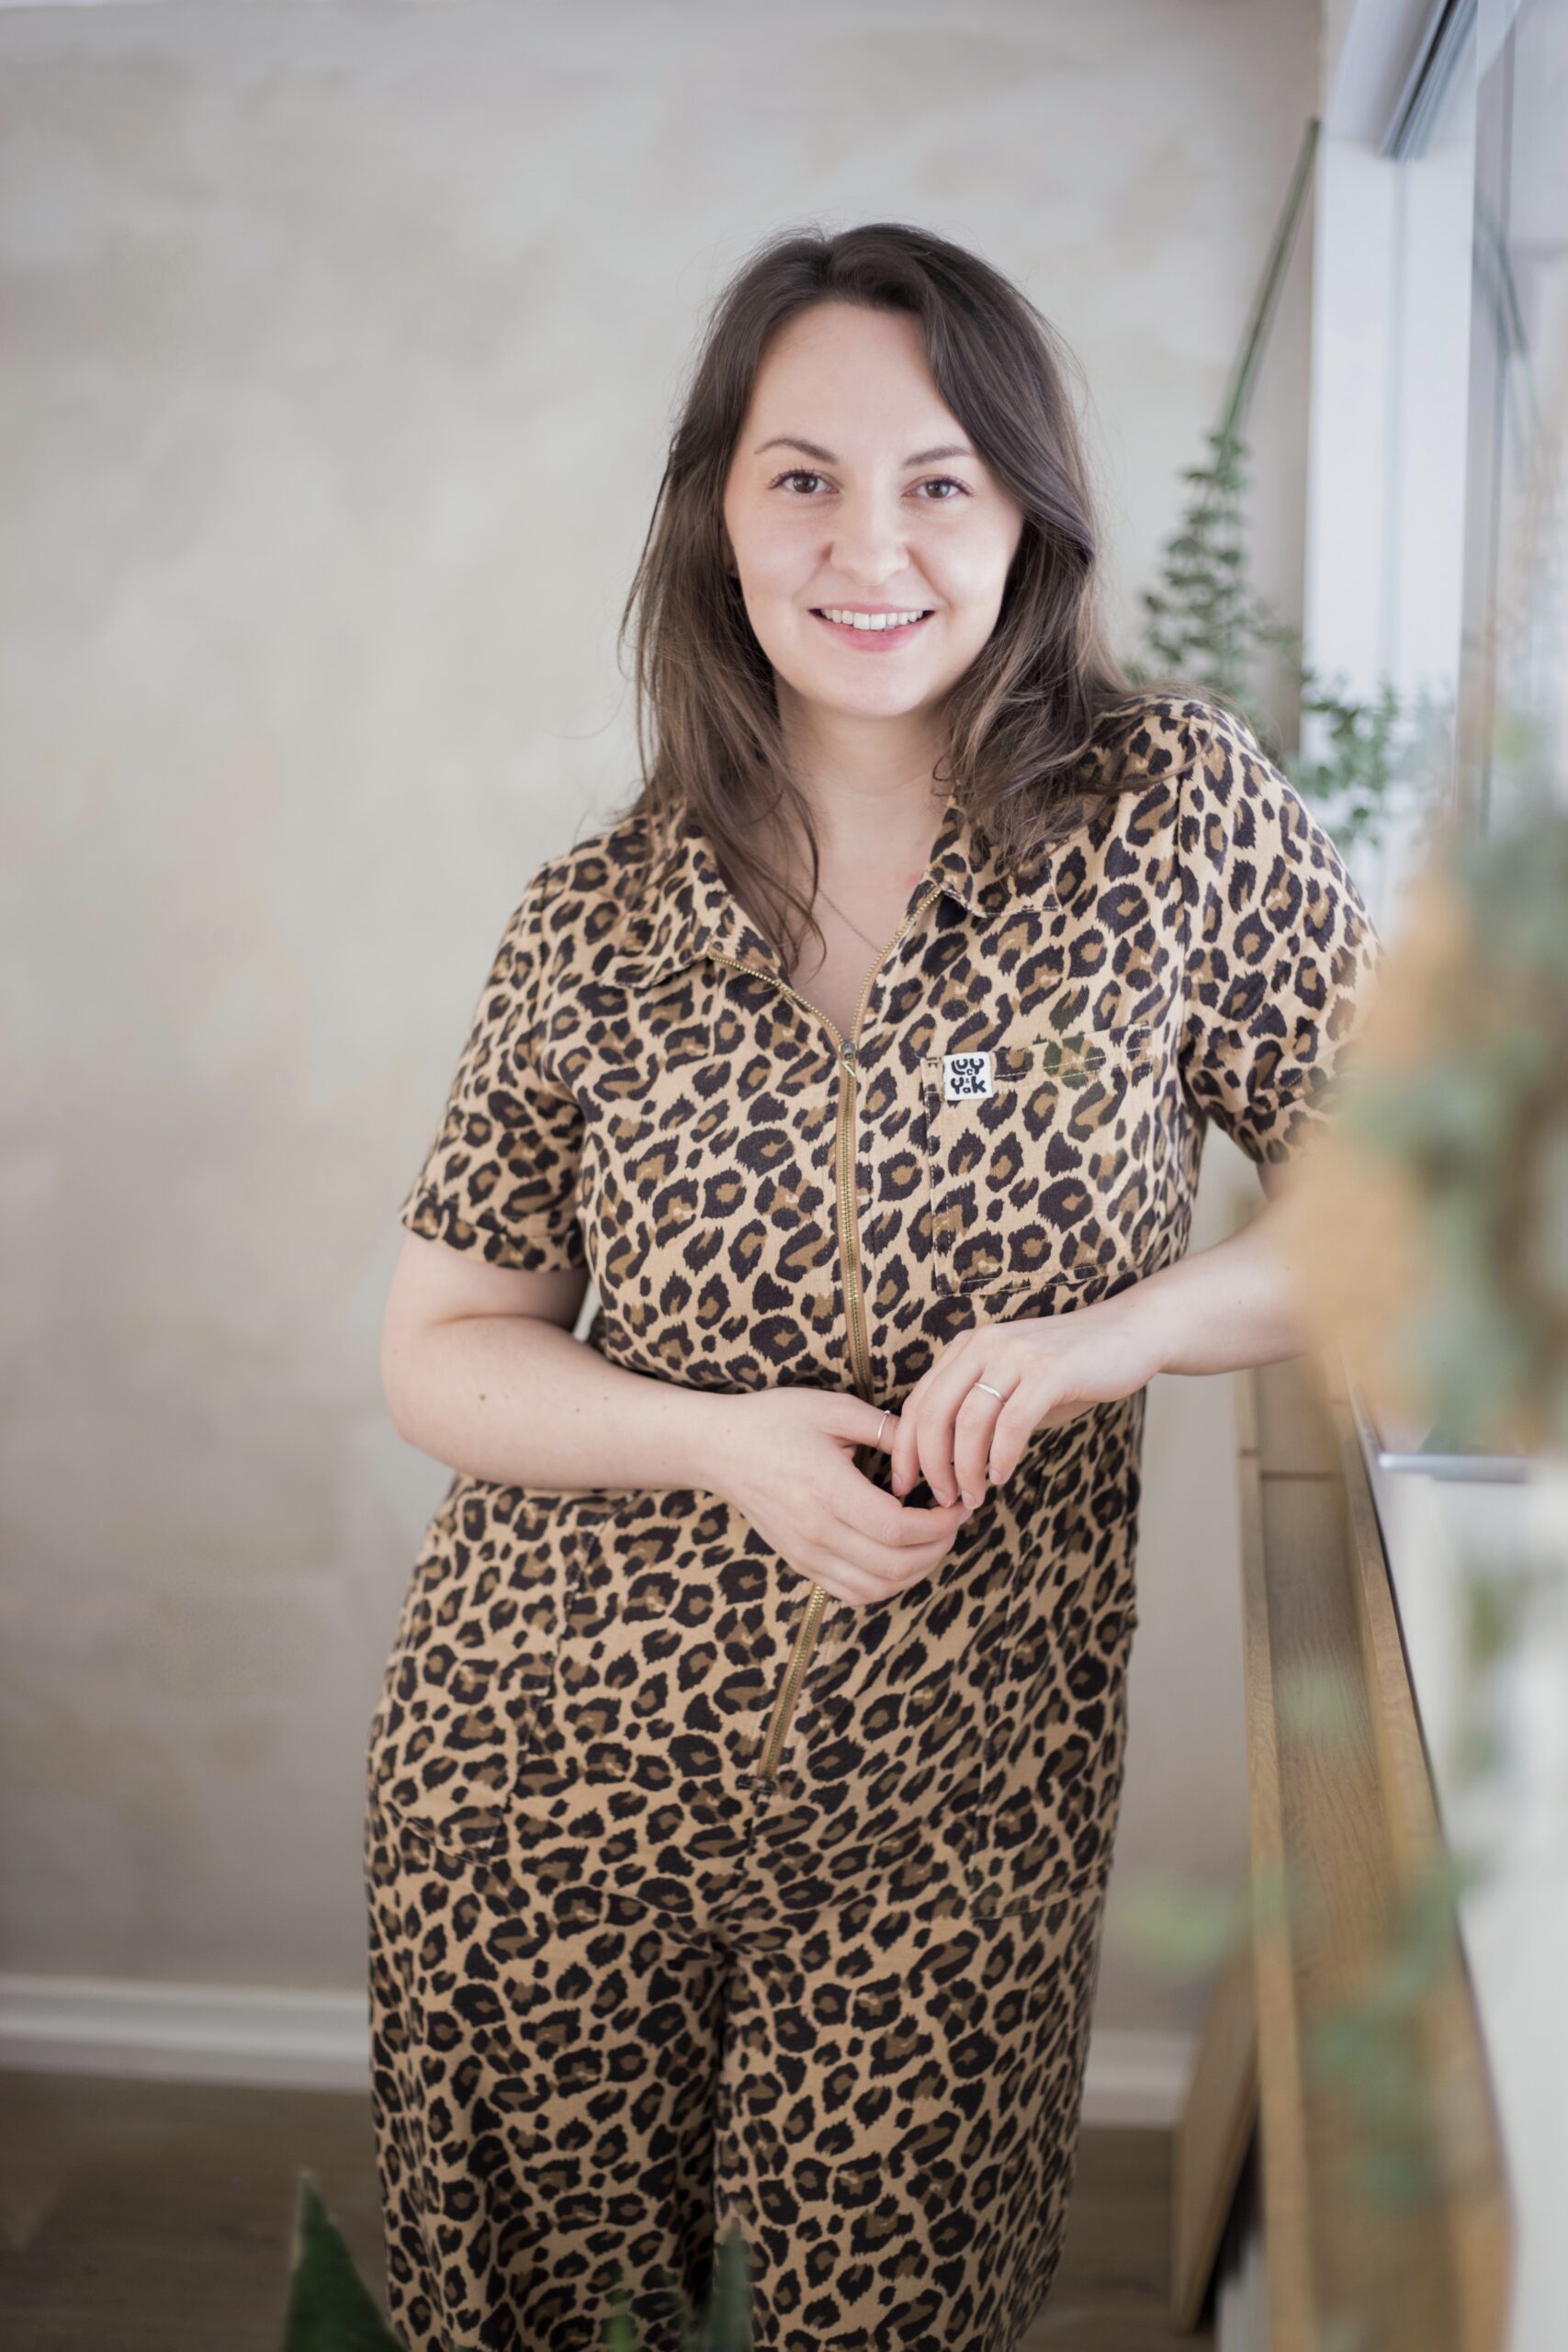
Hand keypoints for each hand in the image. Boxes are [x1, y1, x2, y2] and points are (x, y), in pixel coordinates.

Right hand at [696, 1386, 974, 1608]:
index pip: (897, 1529)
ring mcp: (806, 1553)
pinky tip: (898, 1556)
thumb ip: (884, 1428)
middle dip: (936, 1549)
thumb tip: (930, 1448)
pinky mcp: (801, 1563)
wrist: (719, 1448)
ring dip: (915, 1572)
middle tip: (952, 1522)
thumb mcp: (831, 1408)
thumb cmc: (774, 1421)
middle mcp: (816, 1531)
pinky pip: (852, 1593)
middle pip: (893, 1566)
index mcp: (827, 1489)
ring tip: (931, 1541)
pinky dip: (885, 1584)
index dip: (938, 1525)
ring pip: (875, 1589)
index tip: (956, 1505)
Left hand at [889, 1294, 1163, 1507]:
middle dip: (931, 1465)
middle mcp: (984, 1345)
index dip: (905, 1449)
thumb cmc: (1068, 1371)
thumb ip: (979, 1415)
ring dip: (966, 1469)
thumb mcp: (1013, 1387)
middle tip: (942, 1500)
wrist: (1128, 1335)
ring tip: (974, 1498)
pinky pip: (1012, 1423)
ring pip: (969, 1422)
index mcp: (967, 1347)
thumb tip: (945, 1469)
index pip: (918, 1402)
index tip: (905, 1486)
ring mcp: (1016, 1355)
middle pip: (934, 1414)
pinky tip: (1003, 1477)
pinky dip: (1001, 1457)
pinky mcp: (1050, 1371)